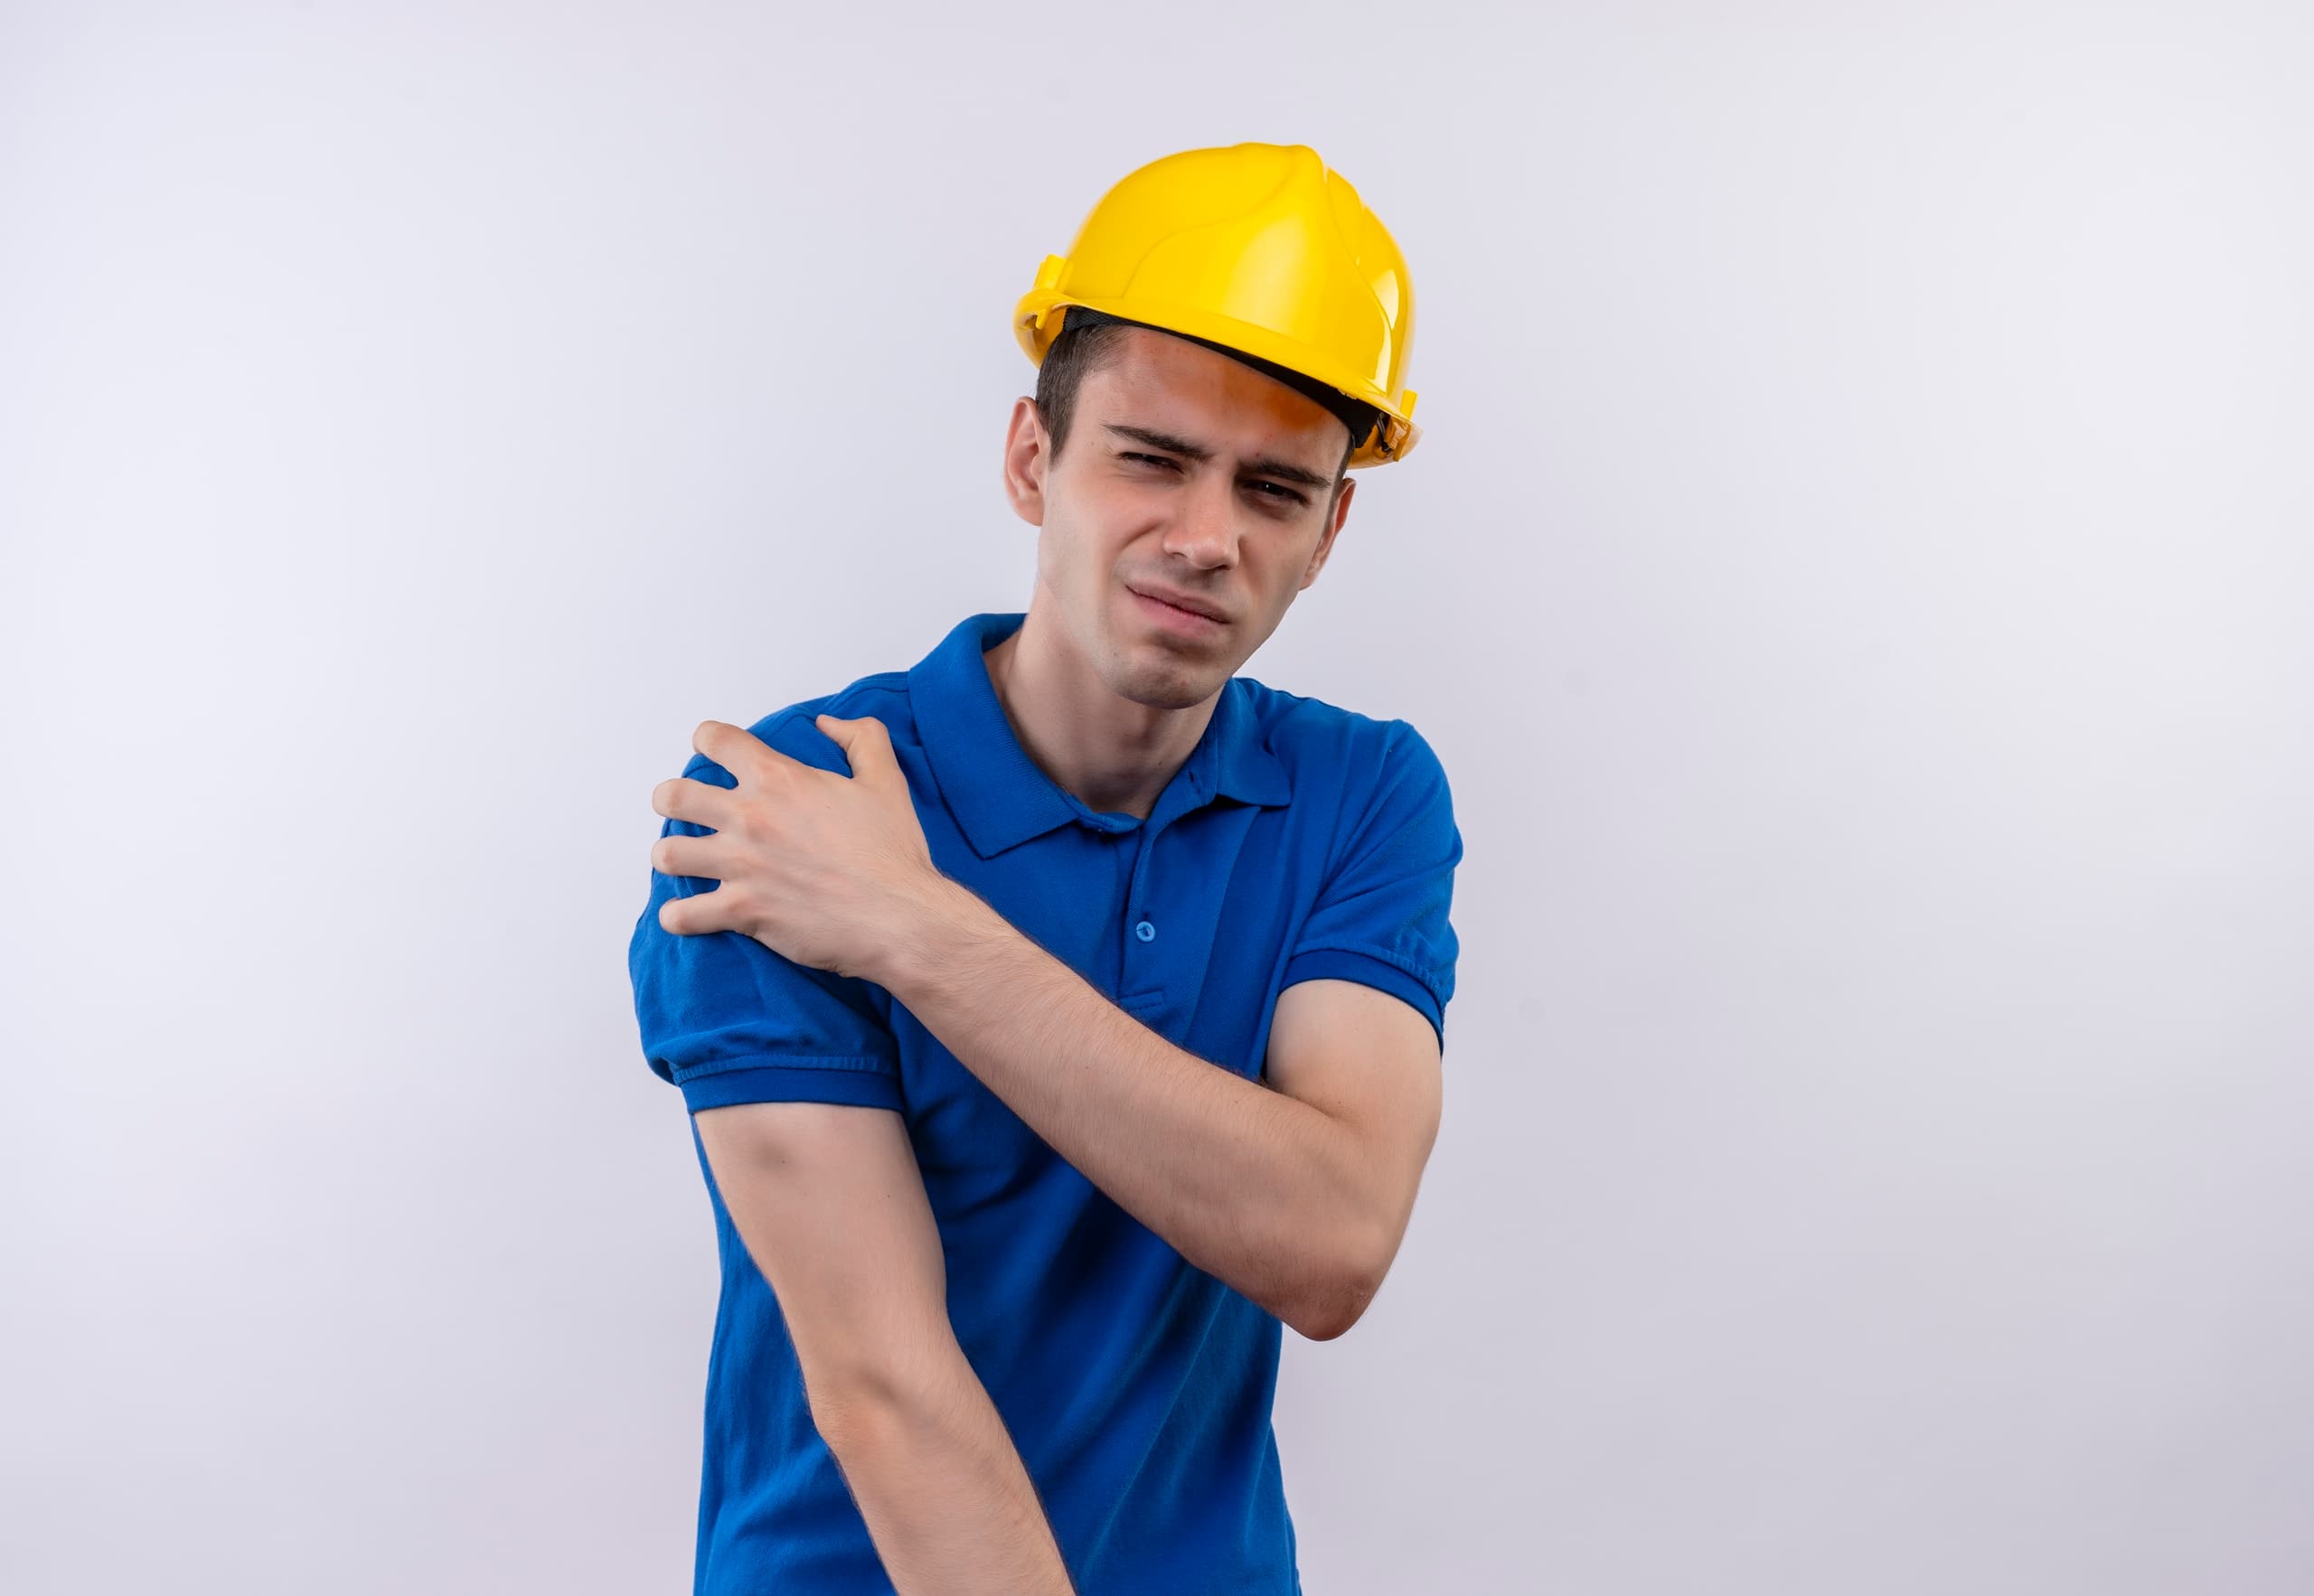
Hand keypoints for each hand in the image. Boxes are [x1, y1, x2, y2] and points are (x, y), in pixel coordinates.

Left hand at [650, 714, 943, 983]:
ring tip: (686, 862)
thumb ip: (861, 738)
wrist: (900, 915)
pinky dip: (680, 916)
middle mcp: (751, 818)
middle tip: (683, 809)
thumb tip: (829, 724)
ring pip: (668, 855)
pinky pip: (683, 915)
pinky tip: (688, 914)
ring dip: (672, 857)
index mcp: (779, 779)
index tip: (711, 750)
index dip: (709, 740)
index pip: (716, 740)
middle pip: (673, 796)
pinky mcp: (742, 911)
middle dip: (671, 799)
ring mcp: (741, 866)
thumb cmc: (893, 852)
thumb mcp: (887, 779)